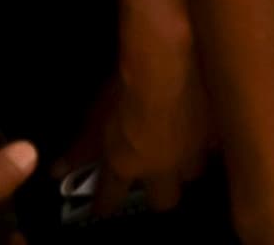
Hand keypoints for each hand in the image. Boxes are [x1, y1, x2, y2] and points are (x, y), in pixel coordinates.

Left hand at [91, 27, 211, 214]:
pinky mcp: (217, 132)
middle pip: (165, 200)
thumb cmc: (126, 90)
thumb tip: (56, 171)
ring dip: (187, 165)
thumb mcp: (95, 117)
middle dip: (159, 192)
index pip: (111, 198)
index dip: (104, 205)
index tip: (102, 208)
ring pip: (194, 173)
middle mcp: (162, 167)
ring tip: (185, 149)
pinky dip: (211, 140)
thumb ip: (80, 148)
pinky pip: (217, 144)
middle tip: (156, 176)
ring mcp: (192, 151)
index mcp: (127, 165)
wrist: (170, 66)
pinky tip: (210, 127)